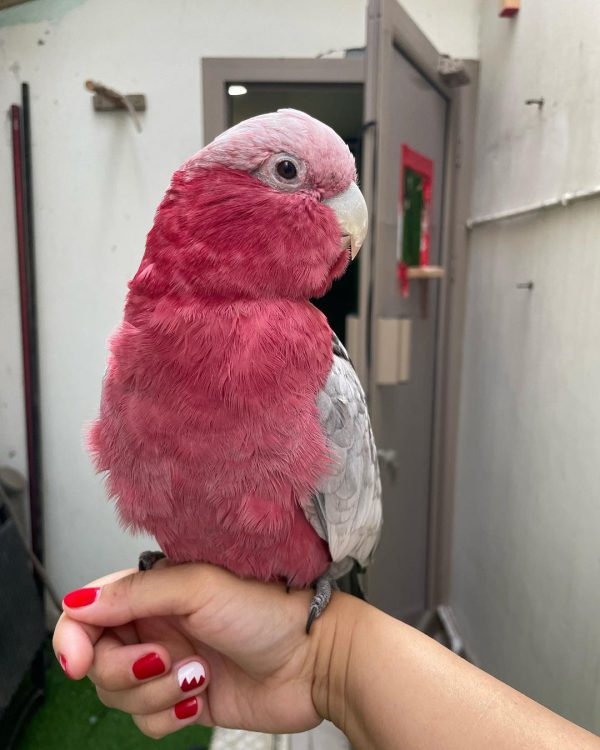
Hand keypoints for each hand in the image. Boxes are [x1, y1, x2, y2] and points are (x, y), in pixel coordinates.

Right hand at [53, 563, 352, 738]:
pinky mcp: (186, 701)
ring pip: (121, 696)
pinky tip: (204, 694)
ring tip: (198, 673)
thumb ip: (136, 592)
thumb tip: (78, 601)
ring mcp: (170, 665)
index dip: (74, 637)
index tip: (80, 661)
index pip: (89, 612)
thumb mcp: (200, 587)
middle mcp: (158, 626)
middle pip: (100, 661)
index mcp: (156, 590)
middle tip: (163, 658)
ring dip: (157, 692)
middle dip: (126, 668)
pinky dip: (172, 714)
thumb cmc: (270, 609)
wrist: (316, 659)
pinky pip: (149, 723)